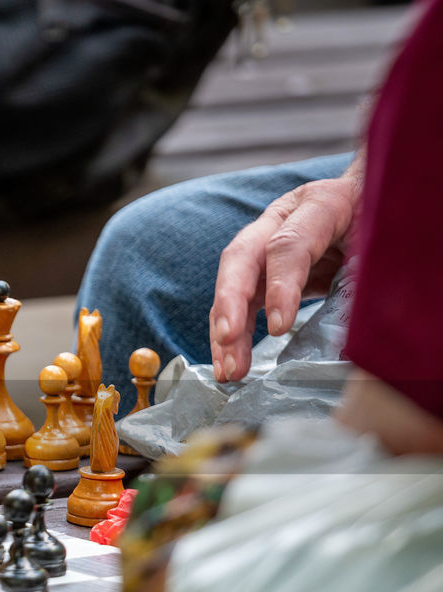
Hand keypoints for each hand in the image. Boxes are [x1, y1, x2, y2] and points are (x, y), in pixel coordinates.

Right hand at [209, 159, 361, 381]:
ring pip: (233, 286)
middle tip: (228, 339)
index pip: (287, 245)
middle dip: (229, 303)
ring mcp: (265, 244)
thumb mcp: (386, 236)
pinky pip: (241, 304)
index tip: (279, 328)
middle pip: (241, 259)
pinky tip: (230, 363)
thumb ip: (370, 266)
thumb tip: (360, 318)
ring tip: (228, 370)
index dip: (280, 286)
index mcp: (319, 205)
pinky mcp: (263, 272)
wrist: (372, 199)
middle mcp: (280, 221)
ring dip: (226, 330)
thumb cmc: (382, 216)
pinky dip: (233, 335)